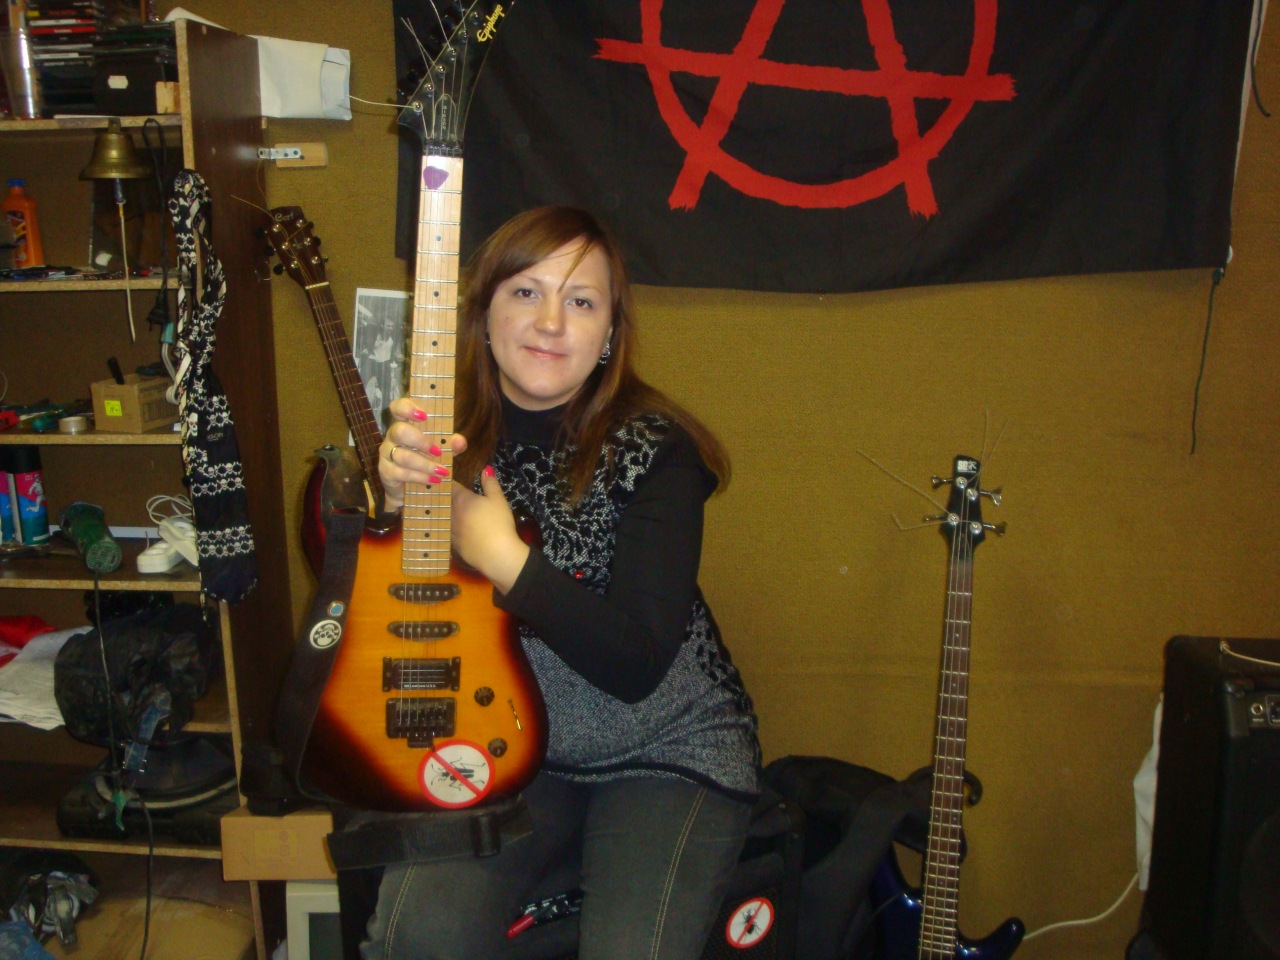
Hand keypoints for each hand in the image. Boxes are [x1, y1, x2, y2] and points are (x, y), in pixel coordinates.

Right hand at [378, 396, 463, 510]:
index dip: (407, 408)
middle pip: (400, 431)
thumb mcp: (442, 449)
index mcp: (405, 423)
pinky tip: (433, 481)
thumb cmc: (426, 459)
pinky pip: (401, 473)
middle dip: (421, 442)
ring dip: (425, 465)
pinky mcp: (385, 471)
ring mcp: (386, 453)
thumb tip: (459, 441)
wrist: (410, 488)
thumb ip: (451, 444)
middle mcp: (392, 436)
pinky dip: (420, 477)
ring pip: (403, 456)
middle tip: (438, 452)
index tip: (424, 415)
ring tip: (442, 472)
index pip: (398, 407)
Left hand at [452, 467, 529, 593]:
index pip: (452, 485)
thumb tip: (485, 468)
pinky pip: (450, 532)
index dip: (450, 480)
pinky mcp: (453, 544)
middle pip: (445, 501)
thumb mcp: (498, 500)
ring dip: (447, 513)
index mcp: (462, 499)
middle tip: (446, 492)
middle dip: (446, 496)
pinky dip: (452, 528)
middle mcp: (451, 513)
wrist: (496, 555)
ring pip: (445, 517)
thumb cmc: (498, 523)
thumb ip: (490, 483)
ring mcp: (450, 530)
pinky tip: (458, 530)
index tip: (447, 476)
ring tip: (451, 511)